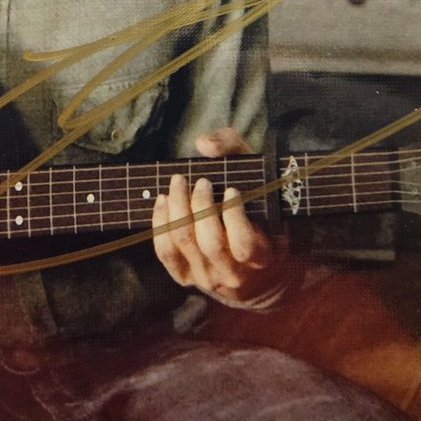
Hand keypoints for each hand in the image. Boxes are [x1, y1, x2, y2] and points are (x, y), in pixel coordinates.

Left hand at [152, 127, 283, 305]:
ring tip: (178, 183)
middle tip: (201, 182)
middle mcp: (233, 273)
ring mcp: (207, 277)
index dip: (234, 215)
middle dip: (201, 205)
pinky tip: (163, 200)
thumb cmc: (257, 215)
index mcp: (261, 257)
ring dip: (177, 208)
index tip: (231, 190)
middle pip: (210, 242)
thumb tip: (204, 143)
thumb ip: (236, 152)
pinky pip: (165, 252)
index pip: (245, 244)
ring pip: (184, 243)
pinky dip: (160, 223)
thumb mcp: (260, 183)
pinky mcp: (184, 276)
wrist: (251, 270)